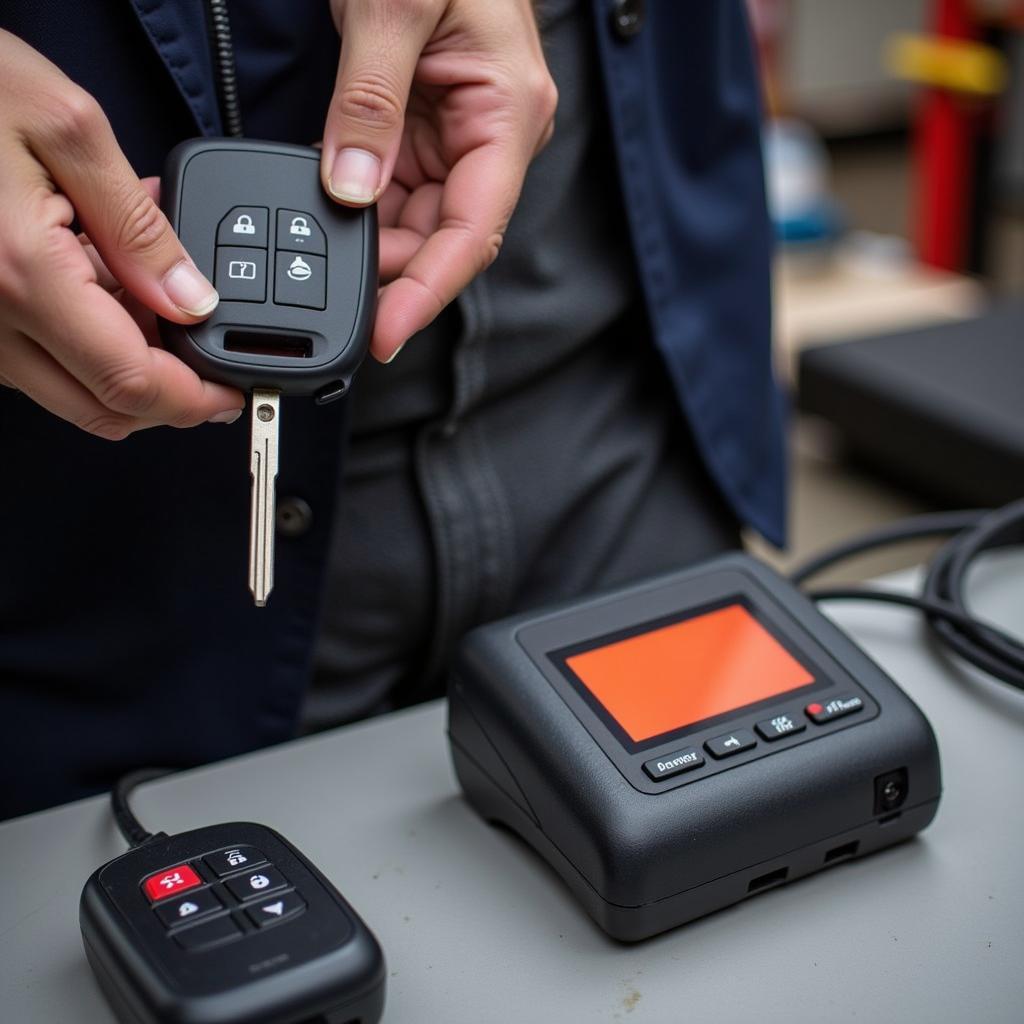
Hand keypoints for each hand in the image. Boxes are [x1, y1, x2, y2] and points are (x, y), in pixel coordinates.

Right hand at [0, 30, 243, 438]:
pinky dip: (91, 342)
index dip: (194, 400)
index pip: (129, 382)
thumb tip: (192, 300)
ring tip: (155, 292)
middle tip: (209, 355)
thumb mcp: (69, 129)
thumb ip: (137, 226)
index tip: (232, 392)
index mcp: (23, 275)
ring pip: (73, 390)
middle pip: (104, 407)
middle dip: (170, 398)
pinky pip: (41, 359)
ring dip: (131, 366)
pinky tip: (110, 284)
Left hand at [322, 0, 556, 361]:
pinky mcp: (423, 131)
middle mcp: (488, 137)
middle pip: (444, 237)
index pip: (473, 230)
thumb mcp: (395, 7)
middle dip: (391, 273)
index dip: (429, 289)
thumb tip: (348, 189)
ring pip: (416, 221)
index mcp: (507, 116)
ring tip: (321, 262)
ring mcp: (457, 137)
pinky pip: (394, 189)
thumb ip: (369, 104)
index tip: (386, 331)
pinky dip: (358, 211)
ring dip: (370, 245)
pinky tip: (326, 220)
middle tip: (331, 300)